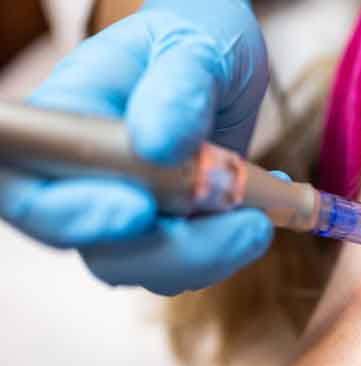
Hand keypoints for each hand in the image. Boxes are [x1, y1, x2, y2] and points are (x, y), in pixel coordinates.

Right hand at [0, 0, 271, 294]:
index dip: (73, 215)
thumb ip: (177, 87)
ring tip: (261, 214)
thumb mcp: (193, 47)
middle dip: (176, 251)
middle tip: (249, 226)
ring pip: (150, 265)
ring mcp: (129, 207)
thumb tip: (159, 143)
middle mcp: (88, 178)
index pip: (33, 190)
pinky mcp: (170, 227)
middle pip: (99, 249)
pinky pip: (190, 261)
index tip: (140, 212)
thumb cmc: (194, 40)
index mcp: (68, 124)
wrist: (219, 62)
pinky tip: (262, 208)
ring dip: (214, 255)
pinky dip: (231, 246)